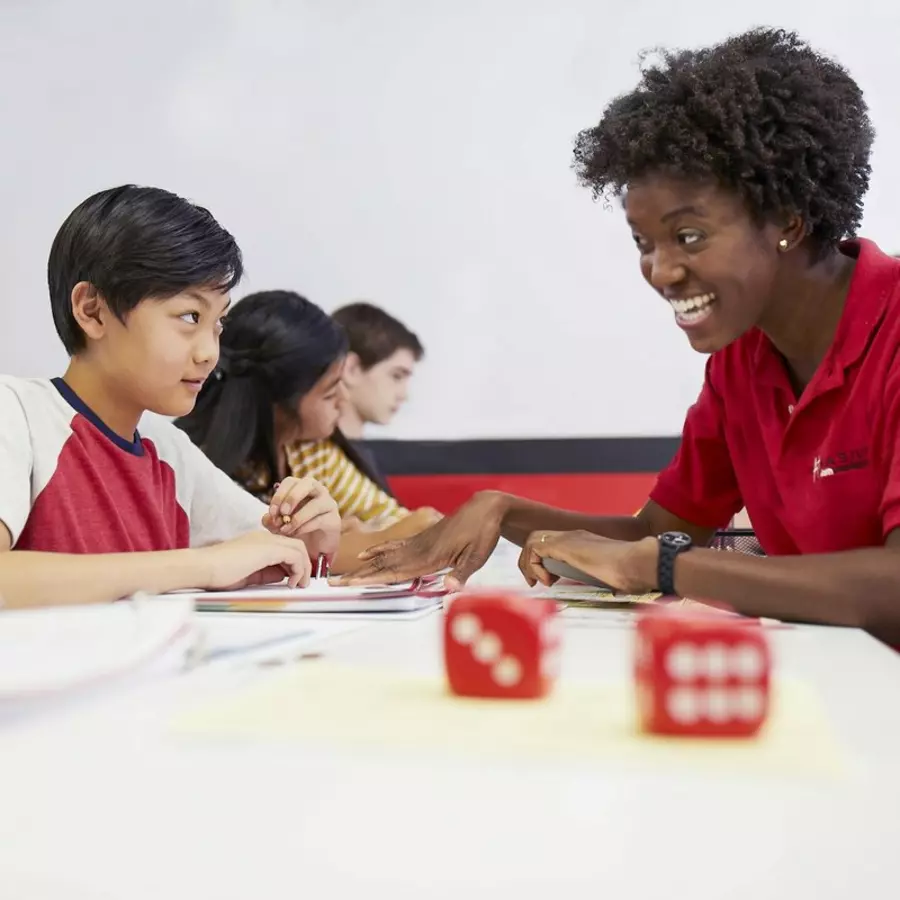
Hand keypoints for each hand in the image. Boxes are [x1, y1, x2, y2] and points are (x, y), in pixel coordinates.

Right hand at [198, 531, 312, 589]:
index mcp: (259, 541)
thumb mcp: (249, 574)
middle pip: (296, 545)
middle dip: (304, 564)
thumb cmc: (219, 573)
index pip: (286, 547)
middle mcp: (265, 537)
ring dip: (304, 568)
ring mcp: (267, 541)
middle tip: (302, 583)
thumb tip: (283, 575)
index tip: (293, 580)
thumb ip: (267, 573)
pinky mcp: (268, 548)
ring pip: (299, 548)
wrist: (203, 568)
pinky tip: (292, 583)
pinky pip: (295, 555)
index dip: (294, 563)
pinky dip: (299, 570)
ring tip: (299, 585)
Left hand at [261, 477, 339, 555]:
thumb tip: (267, 518)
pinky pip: (319, 520)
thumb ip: (271, 520)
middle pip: (308, 483)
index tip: (271, 512)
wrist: (316, 546)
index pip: (291, 481)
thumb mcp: (280, 524)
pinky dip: (304, 528)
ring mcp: (329, 504)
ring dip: (297, 518)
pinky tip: (295, 534)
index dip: (279, 495)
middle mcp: (318, 491)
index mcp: (303, 487)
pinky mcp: (334, 520)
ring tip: (285, 529)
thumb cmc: (297, 529)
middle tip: (282, 513)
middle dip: (292, 497)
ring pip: (315, 504)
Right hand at [336, 492, 505, 589]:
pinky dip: (378, 551)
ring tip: (342, 574)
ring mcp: (417, 542)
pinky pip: (394, 546)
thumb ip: (462, 573)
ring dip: (363, 567)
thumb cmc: (483, 533)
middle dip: (358, 576)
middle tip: (333, 583)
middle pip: (382, 565)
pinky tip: (367, 555)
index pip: (394, 572)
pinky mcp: (421, 538)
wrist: (485, 508)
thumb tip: (451, 589)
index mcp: (429, 556)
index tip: (350, 584)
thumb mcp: (478, 556)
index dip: (371, 579)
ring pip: (384, 557)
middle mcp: (418, 549)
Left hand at [519, 530, 658, 592]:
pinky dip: (535, 566)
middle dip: (529, 561)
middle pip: (536, 538)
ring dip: (530, 564)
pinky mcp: (564, 545)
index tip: (547, 581)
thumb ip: (602, 581)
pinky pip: (535, 548)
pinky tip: (550, 581)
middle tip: (535, 583)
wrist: (636, 563)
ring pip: (531, 541)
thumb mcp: (609, 578)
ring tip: (541, 582)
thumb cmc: (631, 574)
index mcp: (582, 542)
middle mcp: (572, 536)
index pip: (550, 543)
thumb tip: (605, 594)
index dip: (541, 561)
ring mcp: (568, 538)